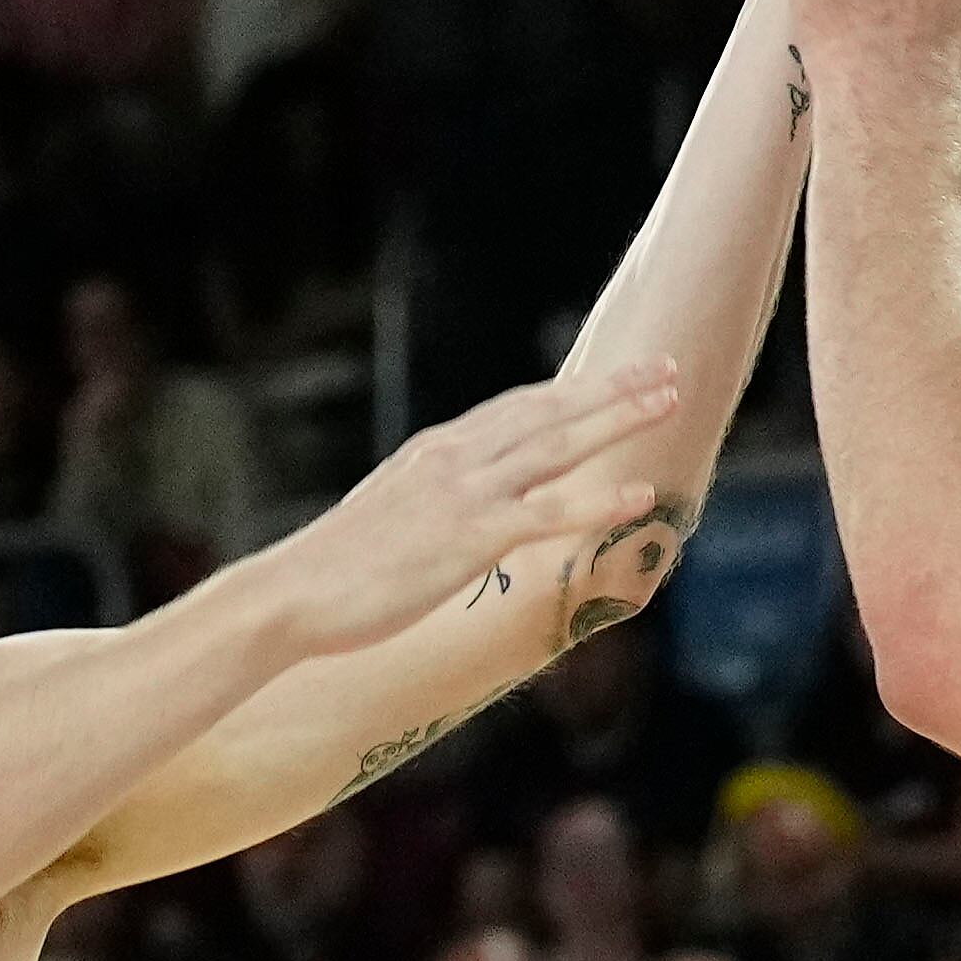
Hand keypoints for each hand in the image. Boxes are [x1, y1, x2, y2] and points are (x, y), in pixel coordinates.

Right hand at [259, 361, 679, 655]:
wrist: (291, 593)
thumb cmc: (335, 570)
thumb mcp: (390, 515)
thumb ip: (431, 501)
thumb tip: (457, 510)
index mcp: (438, 451)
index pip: (519, 407)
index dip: (574, 390)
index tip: (617, 376)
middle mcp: (456, 459)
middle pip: (549, 411)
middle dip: (611, 388)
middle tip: (665, 367)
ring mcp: (464, 494)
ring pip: (558, 445)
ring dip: (618, 420)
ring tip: (669, 402)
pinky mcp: (469, 536)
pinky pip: (549, 513)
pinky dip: (600, 499)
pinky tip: (641, 494)